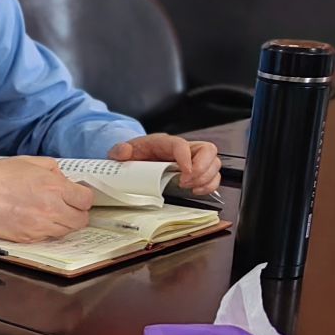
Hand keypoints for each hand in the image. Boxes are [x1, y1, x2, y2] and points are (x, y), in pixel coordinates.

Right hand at [0, 156, 94, 241]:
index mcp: (55, 188)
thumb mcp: (30, 162)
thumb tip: (65, 181)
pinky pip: (47, 238)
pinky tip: (34, 220)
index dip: (83, 197)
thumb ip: (54, 170)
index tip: (77, 196)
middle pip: (81, 220)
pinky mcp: (28, 239)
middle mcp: (51, 210)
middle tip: (67, 207)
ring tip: (49, 214)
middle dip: (77, 213)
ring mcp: (40, 227)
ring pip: (66, 232)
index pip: (86, 200)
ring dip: (63, 223)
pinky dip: (45, 231)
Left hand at [107, 134, 221, 195]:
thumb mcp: (123, 151)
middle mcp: (184, 149)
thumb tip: (123, 152)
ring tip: (191, 188)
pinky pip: (213, 177)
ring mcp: (193, 160)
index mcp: (165, 142)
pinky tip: (197, 191)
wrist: (137, 159)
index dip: (187, 158)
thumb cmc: (135, 154)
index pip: (183, 145)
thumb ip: (120, 150)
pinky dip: (210, 186)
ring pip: (214, 164)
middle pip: (208, 150)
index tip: (184, 173)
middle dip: (202, 169)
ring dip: (207, 179)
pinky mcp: (196, 172)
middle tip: (186, 183)